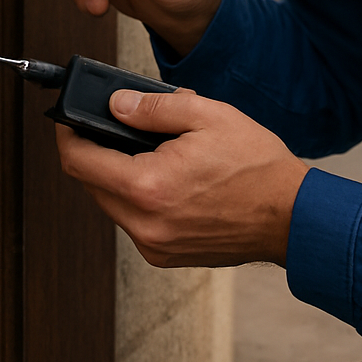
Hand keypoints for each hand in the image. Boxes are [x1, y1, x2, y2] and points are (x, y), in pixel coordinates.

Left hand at [55, 89, 310, 267]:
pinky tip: (169, 181)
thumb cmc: (258, 167)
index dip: (68, 135)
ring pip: (112, 204)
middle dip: (97, 153)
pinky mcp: (166, 255)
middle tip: (119, 129)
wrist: (292, 216)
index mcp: (148, 187)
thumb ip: (153, 108)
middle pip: (91, 184)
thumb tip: (116, 105)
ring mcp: (155, 245)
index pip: (79, 161)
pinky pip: (135, 222)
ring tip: (154, 154)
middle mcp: (144, 224)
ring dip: (119, 177)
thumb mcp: (207, 116)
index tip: (70, 120)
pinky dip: (140, 199)